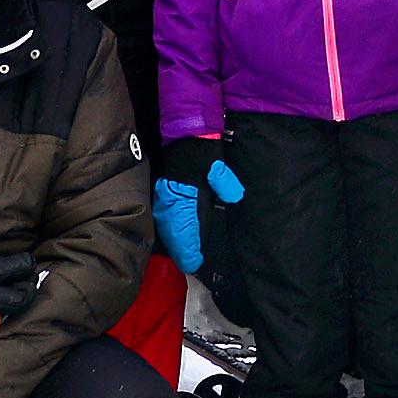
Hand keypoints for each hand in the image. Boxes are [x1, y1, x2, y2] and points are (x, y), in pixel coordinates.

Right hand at [152, 142, 244, 271]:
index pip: (183, 234)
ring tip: (187, 256)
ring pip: (167, 230)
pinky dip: (173, 231)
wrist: (182, 132)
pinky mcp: (163, 197)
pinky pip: (166, 221)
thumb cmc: (200, 151)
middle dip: (182, 252)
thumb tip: (234, 196)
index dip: (189, 252)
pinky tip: (180, 237)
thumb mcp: (215, 165)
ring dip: (177, 243)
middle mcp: (168, 204)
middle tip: (193, 264)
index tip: (196, 264)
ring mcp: (163, 201)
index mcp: (180, 199)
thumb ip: (224, 182)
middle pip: (173, 236)